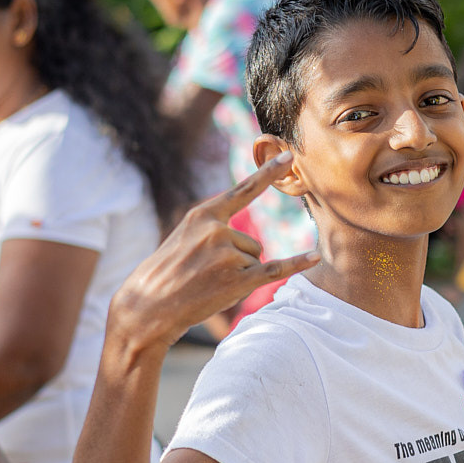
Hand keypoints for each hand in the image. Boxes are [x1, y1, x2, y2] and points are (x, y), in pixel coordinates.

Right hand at [106, 153, 317, 355]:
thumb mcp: (184, 237)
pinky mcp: (236, 281)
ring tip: (208, 284)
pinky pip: (275, 270)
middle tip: (203, 274)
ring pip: (255, 260)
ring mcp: (226, 255)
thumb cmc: (166, 273)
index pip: (242, 190)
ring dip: (239, 275)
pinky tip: (315, 256)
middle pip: (251, 242)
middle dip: (235, 260)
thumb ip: (214, 229)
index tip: (288, 156)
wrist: (148, 306)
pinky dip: (296, 264)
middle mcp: (216, 230)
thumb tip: (252, 244)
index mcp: (203, 215)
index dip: (267, 173)